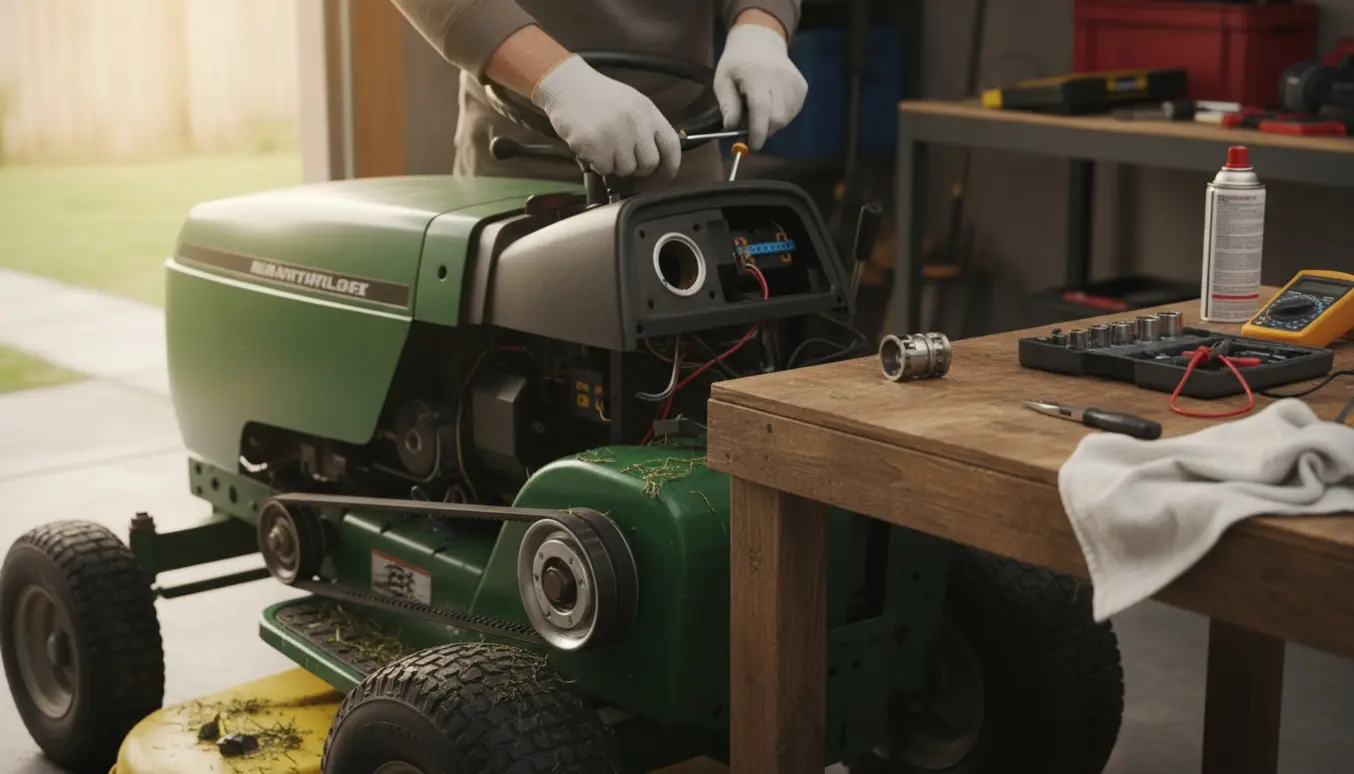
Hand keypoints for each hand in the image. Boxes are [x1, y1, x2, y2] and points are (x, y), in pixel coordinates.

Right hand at [531, 55, 681, 177]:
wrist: (567, 86)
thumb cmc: (599, 96)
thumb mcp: (631, 102)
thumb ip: (646, 126)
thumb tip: (657, 156)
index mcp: (648, 111)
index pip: (671, 145)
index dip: (671, 165)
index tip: (665, 175)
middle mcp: (636, 124)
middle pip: (649, 163)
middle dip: (639, 168)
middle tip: (626, 160)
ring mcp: (616, 136)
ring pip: (626, 170)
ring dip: (615, 165)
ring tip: (604, 148)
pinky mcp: (596, 147)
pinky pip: (604, 169)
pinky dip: (598, 164)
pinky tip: (592, 148)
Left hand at [714, 21, 808, 149]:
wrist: (761, 42)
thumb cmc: (736, 63)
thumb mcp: (722, 80)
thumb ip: (727, 104)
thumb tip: (731, 128)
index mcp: (756, 76)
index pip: (761, 109)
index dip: (757, 131)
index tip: (752, 146)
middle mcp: (779, 79)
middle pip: (776, 118)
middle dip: (763, 131)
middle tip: (751, 129)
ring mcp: (794, 83)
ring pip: (786, 119)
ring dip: (771, 124)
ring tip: (760, 111)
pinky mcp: (802, 87)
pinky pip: (793, 113)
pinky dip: (781, 116)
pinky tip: (772, 105)